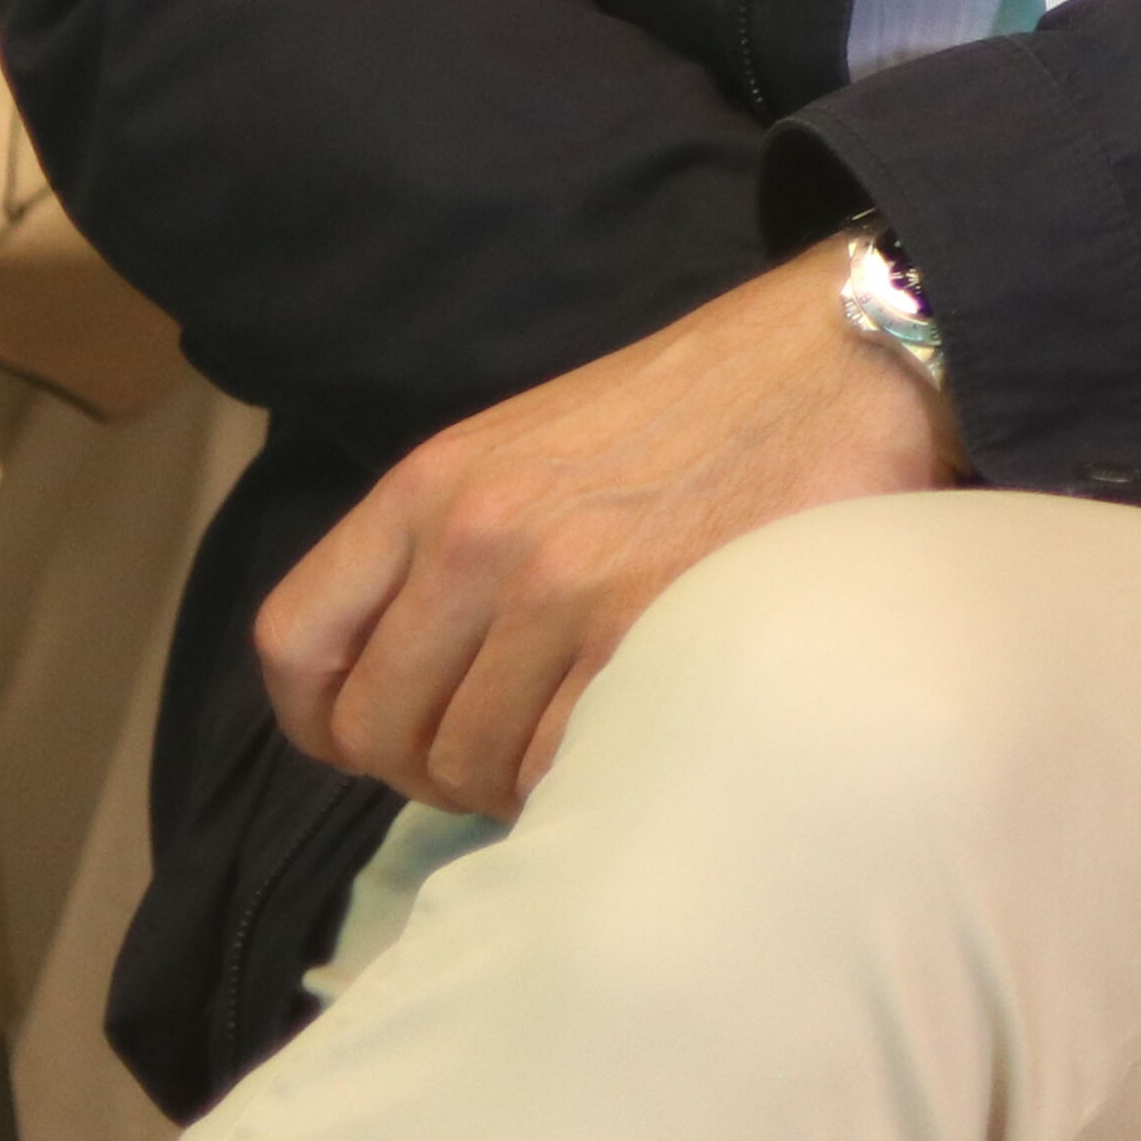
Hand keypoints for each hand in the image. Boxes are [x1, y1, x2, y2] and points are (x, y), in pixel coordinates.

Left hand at [258, 238, 951, 816]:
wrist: (842, 355)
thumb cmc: (698, 405)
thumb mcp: (536, 443)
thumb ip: (461, 540)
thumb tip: (424, 675)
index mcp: (435, 485)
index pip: (297, 642)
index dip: (322, 720)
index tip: (377, 742)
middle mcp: (480, 537)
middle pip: (381, 730)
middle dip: (429, 771)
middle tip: (501, 762)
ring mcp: (565, 590)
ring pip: (473, 764)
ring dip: (513, 785)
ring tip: (575, 755)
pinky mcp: (652, 630)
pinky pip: (570, 764)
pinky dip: (586, 781)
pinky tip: (627, 749)